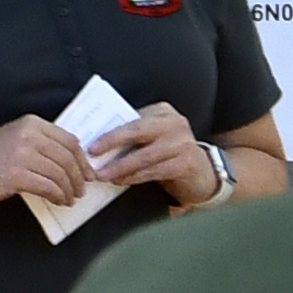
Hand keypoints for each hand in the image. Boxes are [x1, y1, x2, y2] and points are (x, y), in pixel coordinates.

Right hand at [0, 117, 97, 211]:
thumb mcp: (16, 138)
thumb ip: (42, 143)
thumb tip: (73, 160)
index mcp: (31, 123)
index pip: (70, 141)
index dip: (83, 160)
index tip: (88, 173)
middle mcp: (28, 135)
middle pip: (68, 158)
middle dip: (79, 178)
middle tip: (82, 190)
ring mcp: (22, 154)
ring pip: (61, 174)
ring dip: (69, 190)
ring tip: (69, 198)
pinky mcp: (16, 175)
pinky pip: (49, 187)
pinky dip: (58, 196)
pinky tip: (58, 201)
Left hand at [87, 104, 216, 206]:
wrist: (203, 173)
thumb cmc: (168, 152)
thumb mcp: (153, 136)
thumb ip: (133, 134)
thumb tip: (95, 140)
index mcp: (163, 112)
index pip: (132, 119)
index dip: (110, 132)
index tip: (90, 143)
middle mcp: (175, 124)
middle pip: (137, 131)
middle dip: (112, 142)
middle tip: (92, 155)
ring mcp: (183, 144)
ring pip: (144, 155)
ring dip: (120, 167)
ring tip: (103, 175)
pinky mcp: (186, 164)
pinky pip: (154, 170)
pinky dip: (135, 177)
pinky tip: (121, 181)